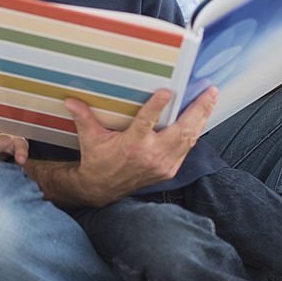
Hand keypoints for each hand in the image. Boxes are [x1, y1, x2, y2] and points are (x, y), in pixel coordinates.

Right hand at [64, 87, 217, 205]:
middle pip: (181, 130)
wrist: (102, 189)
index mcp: (132, 146)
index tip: (166, 91)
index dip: (156, 107)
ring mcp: (163, 164)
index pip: (146, 123)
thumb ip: (84, 118)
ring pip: (190, 139)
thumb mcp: (90, 138)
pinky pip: (187, 148)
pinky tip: (201, 118)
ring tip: (211, 99)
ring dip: (202, 118)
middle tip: (208, 91)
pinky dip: (196, 132)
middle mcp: (151, 155)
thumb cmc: (97, 161)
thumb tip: (70, 100)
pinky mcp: (169, 170)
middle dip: (198, 110)